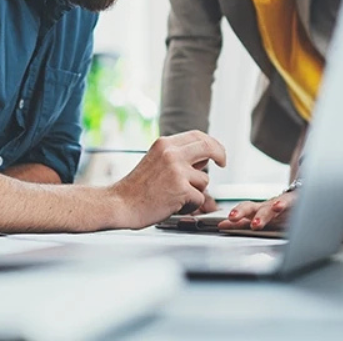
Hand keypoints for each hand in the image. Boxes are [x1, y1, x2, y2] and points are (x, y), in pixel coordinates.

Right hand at [110, 130, 225, 228]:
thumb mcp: (155, 161)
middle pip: (208, 147)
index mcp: (165, 144)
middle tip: (223, 163)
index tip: (217, 153)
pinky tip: (172, 206)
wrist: (119, 204)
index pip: (197, 136)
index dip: (212, 143)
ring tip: (174, 197)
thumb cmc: (135, 188)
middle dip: (220, 154)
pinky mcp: (181, 189)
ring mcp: (177, 171)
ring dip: (195, 191)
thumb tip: (203, 159)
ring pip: (204, 180)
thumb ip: (177, 157)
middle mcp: (172, 153)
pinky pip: (199, 199)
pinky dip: (190, 206)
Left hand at [217, 191, 296, 231]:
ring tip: (255, 224)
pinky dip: (282, 203)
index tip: (222, 224)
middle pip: (251, 207)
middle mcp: (266, 206)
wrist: (300, 197)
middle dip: (241, 212)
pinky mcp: (293, 200)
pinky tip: (278, 206)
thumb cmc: (278, 211)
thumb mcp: (260, 218)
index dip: (232, 217)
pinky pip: (288, 201)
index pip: (241, 212)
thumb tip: (220, 225)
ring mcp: (279, 203)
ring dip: (261, 215)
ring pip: (268, 208)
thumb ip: (243, 223)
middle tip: (232, 218)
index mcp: (257, 211)